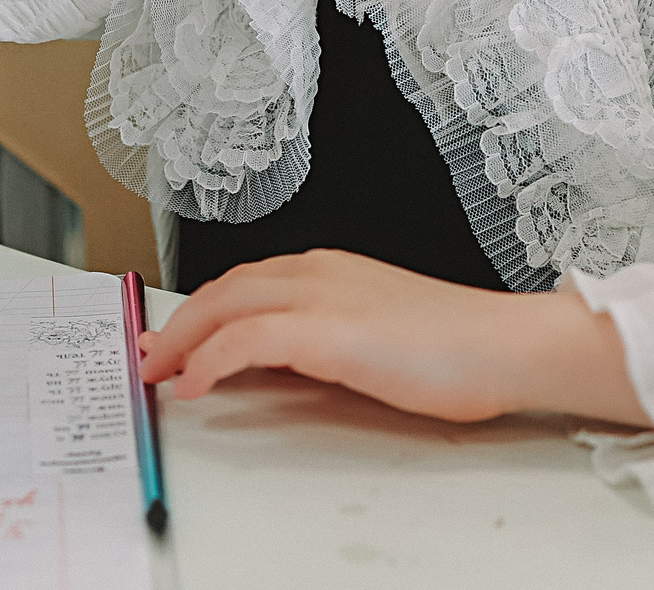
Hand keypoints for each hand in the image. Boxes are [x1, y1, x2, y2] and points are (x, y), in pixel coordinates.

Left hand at [136, 250, 651, 426]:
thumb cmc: (457, 346)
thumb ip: (324, 341)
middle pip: (222, 290)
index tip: (173, 336)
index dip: (201, 310)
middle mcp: (317, 271)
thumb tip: (276, 366)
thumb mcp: (375, 337)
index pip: (246, 282)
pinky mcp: (325, 329)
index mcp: (329, 269)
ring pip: (225, 306)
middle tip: (148, 355)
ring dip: (182, 340)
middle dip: (177, 324)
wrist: (504, 345)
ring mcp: (319, 296)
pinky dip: (211, 359)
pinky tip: (196, 384)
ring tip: (158, 372)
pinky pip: (245, 340)